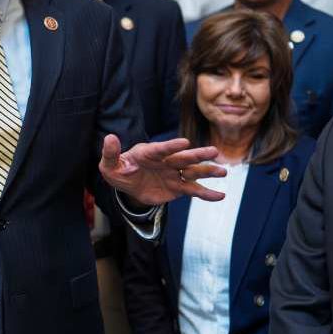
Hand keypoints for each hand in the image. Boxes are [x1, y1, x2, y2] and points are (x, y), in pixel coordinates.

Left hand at [99, 135, 225, 205]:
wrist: (128, 185)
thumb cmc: (119, 170)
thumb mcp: (109, 165)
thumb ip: (110, 153)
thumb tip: (110, 138)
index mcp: (149, 153)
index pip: (161, 149)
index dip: (172, 146)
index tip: (185, 143)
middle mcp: (165, 161)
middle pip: (183, 158)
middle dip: (197, 155)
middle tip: (213, 151)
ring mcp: (173, 174)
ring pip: (193, 172)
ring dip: (207, 172)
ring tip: (223, 171)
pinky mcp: (177, 187)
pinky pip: (193, 190)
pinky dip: (206, 193)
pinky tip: (220, 196)